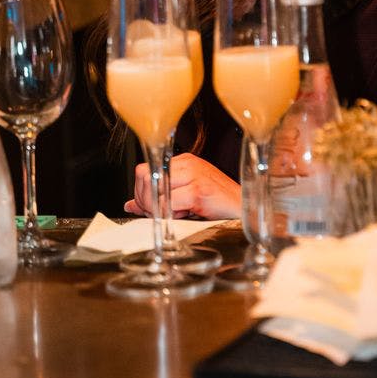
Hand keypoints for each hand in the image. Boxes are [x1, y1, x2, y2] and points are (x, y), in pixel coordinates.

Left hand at [125, 153, 240, 219]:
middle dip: (145, 200)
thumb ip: (158, 198)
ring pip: (154, 189)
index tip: (150, 207)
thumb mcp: (184, 197)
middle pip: (144, 175)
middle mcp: (187, 163)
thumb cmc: (219, 204)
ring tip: (177, 213)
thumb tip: (130, 204)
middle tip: (159, 213)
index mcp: (183, 161)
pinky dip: (170, 214)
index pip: (144, 169)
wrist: (245, 210)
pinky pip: (168, 203)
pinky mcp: (198, 189)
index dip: (141, 191)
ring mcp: (193, 174)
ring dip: (159, 209)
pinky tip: (185, 215)